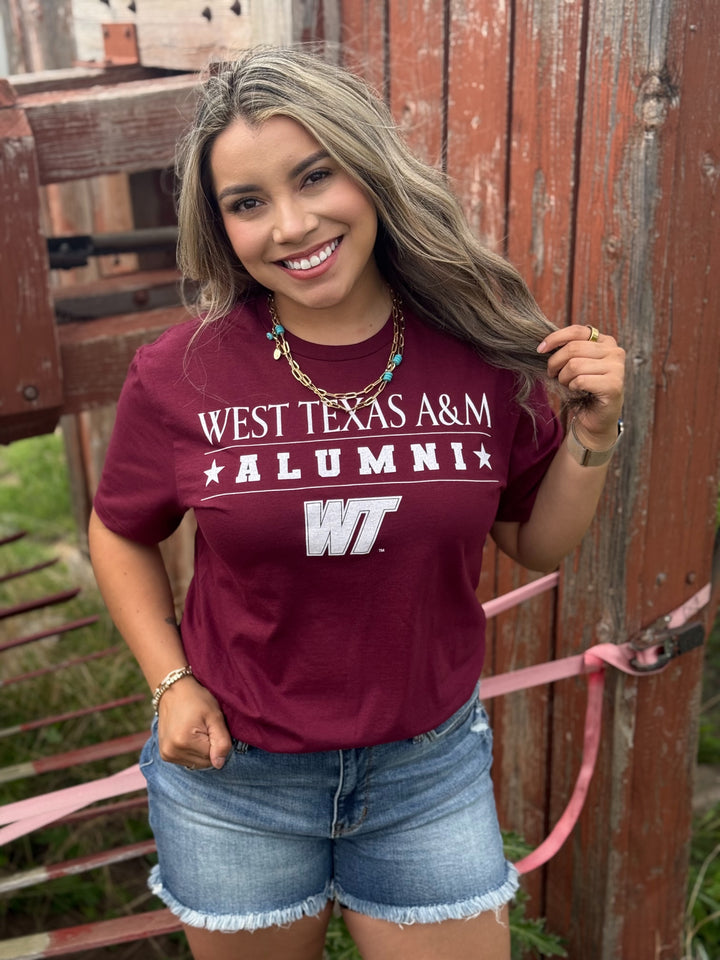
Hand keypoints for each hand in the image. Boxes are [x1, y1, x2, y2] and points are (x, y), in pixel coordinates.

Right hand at [157, 676, 232, 769]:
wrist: (174, 690)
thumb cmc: (197, 700)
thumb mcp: (215, 716)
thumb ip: (221, 741)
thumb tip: (219, 765)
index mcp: (184, 742)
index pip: (213, 757)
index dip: (217, 742)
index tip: (211, 726)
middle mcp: (172, 751)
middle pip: (204, 762)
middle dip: (209, 747)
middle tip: (204, 727)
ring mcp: (166, 754)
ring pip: (196, 763)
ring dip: (200, 750)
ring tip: (196, 730)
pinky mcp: (164, 755)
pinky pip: (187, 760)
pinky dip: (192, 751)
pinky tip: (189, 735)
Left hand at [537, 324, 624, 444]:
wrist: (595, 416)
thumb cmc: (583, 388)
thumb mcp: (574, 363)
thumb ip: (567, 349)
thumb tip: (544, 344)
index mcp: (606, 341)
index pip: (576, 331)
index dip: (555, 338)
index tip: (540, 349)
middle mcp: (615, 351)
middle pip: (573, 348)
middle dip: (556, 363)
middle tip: (553, 374)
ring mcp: (617, 368)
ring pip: (575, 365)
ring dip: (564, 378)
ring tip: (568, 384)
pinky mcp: (614, 385)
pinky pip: (581, 380)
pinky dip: (573, 387)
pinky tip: (578, 391)